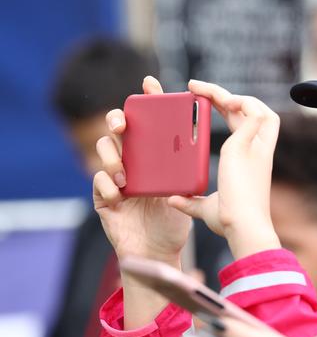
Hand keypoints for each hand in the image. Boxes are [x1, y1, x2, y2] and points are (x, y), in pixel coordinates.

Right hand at [93, 76, 191, 264]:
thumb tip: (198, 145)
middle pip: (119, 130)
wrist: (160, 253)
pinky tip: (120, 194)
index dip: (147, 101)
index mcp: (154, 157)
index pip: (149, 123)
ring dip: (112, 156)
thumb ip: (187, 170)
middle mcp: (133, 162)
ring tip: (125, 172)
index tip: (151, 83)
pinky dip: (108, 185)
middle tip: (124, 125)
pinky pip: (98, 182)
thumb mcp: (184, 191)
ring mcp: (116, 178)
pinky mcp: (104, 199)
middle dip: (117, 120)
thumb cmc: (173, 221)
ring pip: (105, 151)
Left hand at [167, 80, 280, 258]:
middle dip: (224, 95)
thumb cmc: (231, 222)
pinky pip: (253, 111)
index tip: (208, 103)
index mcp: (250, 160)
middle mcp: (257, 150)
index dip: (230, 110)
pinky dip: (240, 101)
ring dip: (230, 94)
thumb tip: (173, 199)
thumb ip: (191, 202)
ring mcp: (255, 145)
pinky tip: (219, 99)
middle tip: (195, 87)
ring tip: (202, 89)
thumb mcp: (206, 208)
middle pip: (250, 111)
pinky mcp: (246, 144)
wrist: (243, 226)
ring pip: (256, 107)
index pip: (245, 125)